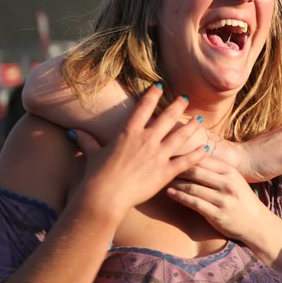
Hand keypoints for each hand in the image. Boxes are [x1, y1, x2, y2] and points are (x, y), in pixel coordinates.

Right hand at [69, 85, 207, 217]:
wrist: (105, 196)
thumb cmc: (96, 176)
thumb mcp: (92, 155)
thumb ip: (87, 141)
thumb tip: (74, 132)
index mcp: (128, 133)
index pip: (143, 107)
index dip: (152, 95)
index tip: (160, 86)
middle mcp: (146, 139)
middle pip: (167, 117)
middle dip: (178, 106)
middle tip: (186, 98)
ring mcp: (158, 155)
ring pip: (180, 136)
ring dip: (192, 127)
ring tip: (200, 120)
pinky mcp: (166, 172)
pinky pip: (186, 161)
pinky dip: (198, 155)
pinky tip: (207, 150)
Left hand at [165, 165, 270, 241]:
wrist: (256, 223)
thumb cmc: (241, 199)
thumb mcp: (234, 180)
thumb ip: (217, 170)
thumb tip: (193, 157)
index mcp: (231, 172)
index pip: (203, 160)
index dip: (185, 157)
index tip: (171, 156)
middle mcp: (228, 184)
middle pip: (196, 172)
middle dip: (177, 169)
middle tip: (162, 167)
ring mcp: (222, 199)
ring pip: (192, 187)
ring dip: (175, 183)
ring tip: (163, 180)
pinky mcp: (217, 214)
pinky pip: (193, 203)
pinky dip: (179, 197)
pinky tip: (170, 193)